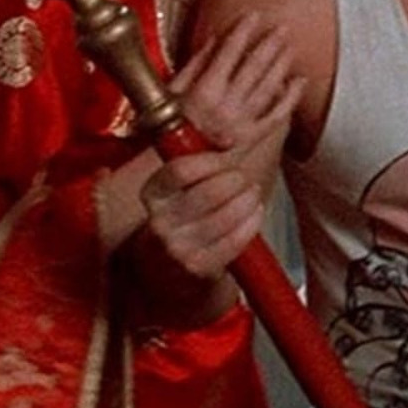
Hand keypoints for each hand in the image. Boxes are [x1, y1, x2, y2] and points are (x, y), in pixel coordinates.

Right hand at [131, 148, 264, 326]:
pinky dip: (251, 223)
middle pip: (208, 193)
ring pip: (224, 217)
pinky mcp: (198, 267)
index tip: (229, 156)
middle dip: (236, 180)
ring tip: (253, 193)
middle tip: (244, 178)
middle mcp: (159, 222)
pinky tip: (255, 213)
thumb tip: (229, 137)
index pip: (181, 170)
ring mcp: (177, 248)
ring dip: (248, 200)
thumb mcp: (184, 185)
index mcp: (152, 194)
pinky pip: (234, 241)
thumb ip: (204, 155)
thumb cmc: (186, 216)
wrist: (172, 270)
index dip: (212, 161)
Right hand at [170, 11, 302, 188]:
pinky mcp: (251, 139)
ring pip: (267, 87)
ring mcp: (241, 123)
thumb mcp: (171, 94)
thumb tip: (215, 38)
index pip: (228, 53)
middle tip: (282, 27)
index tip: (253, 15)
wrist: (175, 171)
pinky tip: (299, 82)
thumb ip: (195, 65)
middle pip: (253, 67)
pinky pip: (276, 115)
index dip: (243, 32)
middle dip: (269, 44)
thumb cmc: (166, 131)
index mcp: (203, 92)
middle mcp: (226, 106)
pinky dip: (289, 98)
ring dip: (281, 64)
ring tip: (290, 46)